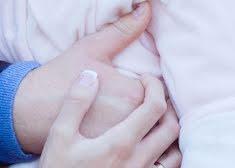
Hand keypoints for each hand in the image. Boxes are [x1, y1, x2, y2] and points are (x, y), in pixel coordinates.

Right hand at [39, 70, 180, 167]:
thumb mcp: (59, 135)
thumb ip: (76, 102)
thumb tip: (91, 75)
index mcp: (121, 143)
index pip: (155, 107)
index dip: (155, 86)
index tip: (144, 78)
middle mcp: (138, 161)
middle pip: (172, 127)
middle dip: (166, 105)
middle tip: (150, 95)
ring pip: (175, 152)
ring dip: (169, 132)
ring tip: (154, 120)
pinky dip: (167, 154)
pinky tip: (152, 147)